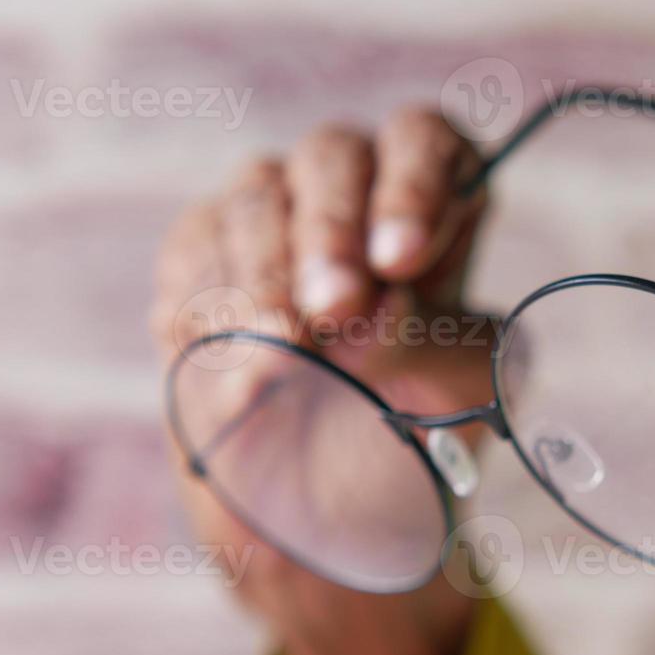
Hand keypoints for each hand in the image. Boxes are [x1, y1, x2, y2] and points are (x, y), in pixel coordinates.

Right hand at [151, 108, 491, 654]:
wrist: (335, 514)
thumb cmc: (418, 436)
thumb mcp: (460, 397)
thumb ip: (432, 346)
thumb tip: (377, 308)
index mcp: (436, 202)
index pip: (425, 140)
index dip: (413, 184)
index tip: (401, 261)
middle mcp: (350, 191)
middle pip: (332, 156)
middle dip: (333, 232)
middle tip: (336, 310)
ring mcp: (268, 216)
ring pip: (256, 199)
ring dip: (269, 276)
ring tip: (286, 354)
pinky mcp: (199, 259)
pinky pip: (193, 255)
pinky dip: (213, 310)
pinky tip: (239, 371)